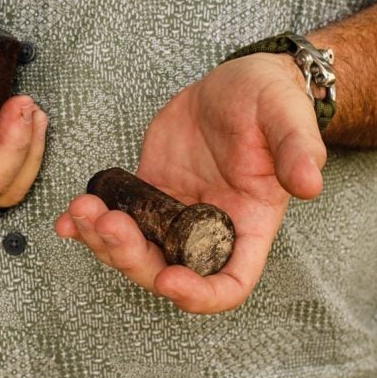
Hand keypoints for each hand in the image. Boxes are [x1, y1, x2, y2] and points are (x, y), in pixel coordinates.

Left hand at [55, 53, 326, 313]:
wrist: (237, 84)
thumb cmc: (270, 102)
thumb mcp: (287, 117)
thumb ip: (298, 150)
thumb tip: (309, 184)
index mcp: (248, 224)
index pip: (230, 282)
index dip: (199, 294)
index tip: (168, 279)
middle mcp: (208, 228)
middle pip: (166, 270)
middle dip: (131, 258)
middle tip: (108, 224)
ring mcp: (174, 213)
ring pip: (133, 250)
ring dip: (101, 241)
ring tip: (81, 209)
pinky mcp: (148, 191)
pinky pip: (115, 218)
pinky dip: (87, 225)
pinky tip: (67, 218)